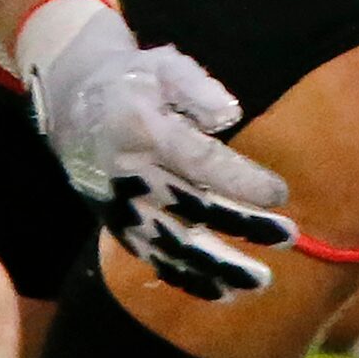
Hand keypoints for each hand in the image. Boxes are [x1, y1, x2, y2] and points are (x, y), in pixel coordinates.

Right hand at [18, 0, 294, 299]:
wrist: (70, 101)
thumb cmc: (131, 78)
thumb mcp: (164, 65)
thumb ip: (198, 88)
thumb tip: (231, 116)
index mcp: (145, 132)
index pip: (201, 163)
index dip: (241, 181)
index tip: (279, 194)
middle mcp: (131, 177)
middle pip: (193, 209)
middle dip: (242, 226)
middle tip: (288, 236)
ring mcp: (121, 206)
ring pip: (171, 245)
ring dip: (216, 266)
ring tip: (258, 281)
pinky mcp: (115, 224)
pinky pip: (151, 257)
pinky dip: (184, 277)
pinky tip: (219, 291)